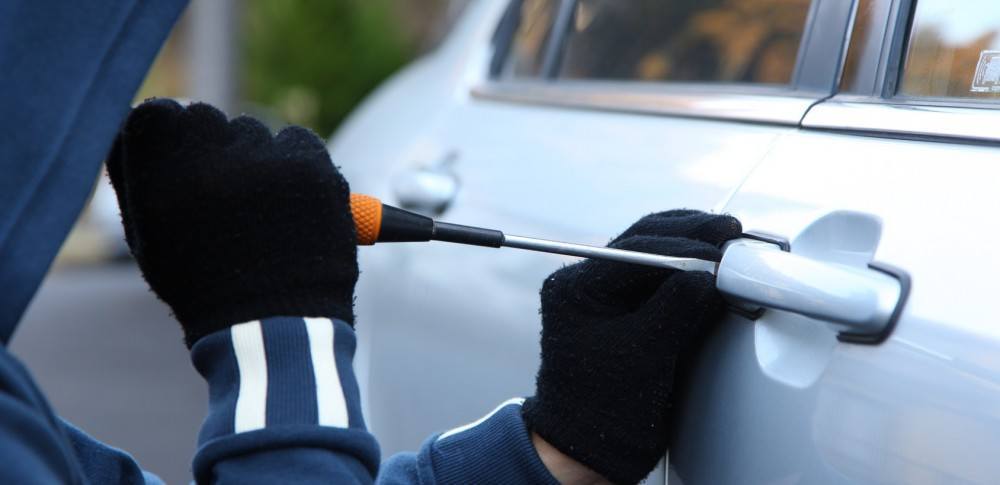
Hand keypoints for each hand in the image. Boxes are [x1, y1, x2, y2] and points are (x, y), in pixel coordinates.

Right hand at [106, 99, 357, 346]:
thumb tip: (143, 127)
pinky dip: (299, 165)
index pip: (155, 115)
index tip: (182, 166)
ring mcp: (265, 158)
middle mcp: (211, 154)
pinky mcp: (311, 166)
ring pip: (256, 133)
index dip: (169, 140)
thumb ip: (139, 177)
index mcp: (160, 170)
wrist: (272, 328)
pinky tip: (295, 207)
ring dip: (258, 160)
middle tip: (227, 202)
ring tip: (264, 217)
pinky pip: (300, 142)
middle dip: (214, 151)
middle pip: (207, 121)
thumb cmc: (203, 287)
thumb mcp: (150, 238)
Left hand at [522, 210, 741, 483]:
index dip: (683, 244)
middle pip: (644, 243)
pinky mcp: (627, 313)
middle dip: (690, 236)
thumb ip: (676, 308)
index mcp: (575, 288)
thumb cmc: (602, 409)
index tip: (721, 246)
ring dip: (692, 249)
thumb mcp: (644, 354)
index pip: (634, 249)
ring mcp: (606, 297)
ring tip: (729, 243)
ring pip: (654, 256)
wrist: (589, 450)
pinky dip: (690, 274)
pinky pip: (660, 281)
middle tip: (731, 230)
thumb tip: (709, 273)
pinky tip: (715, 271)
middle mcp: (588, 285)